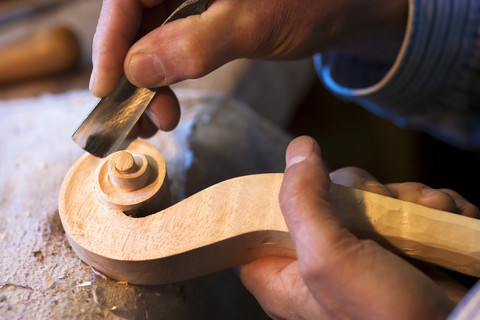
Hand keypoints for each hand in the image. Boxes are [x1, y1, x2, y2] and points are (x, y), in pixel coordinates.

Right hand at [90, 0, 407, 134]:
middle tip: (140, 118)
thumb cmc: (310, 4)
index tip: (106, 86)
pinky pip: (168, 47)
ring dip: (146, 83)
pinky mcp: (198, 19)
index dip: (110, 41)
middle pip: (133, 21)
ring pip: (147, 39)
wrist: (341, 10)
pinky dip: (163, 78)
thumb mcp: (254, 23)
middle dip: (130, 73)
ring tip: (158, 120)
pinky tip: (166, 102)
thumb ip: (197, 43)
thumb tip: (138, 68)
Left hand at [239, 136, 477, 318]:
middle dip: (367, 193)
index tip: (316, 186)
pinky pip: (404, 210)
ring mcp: (359, 256)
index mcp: (283, 274)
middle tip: (383, 205)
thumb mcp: (331, 258)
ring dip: (407, 198)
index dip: (288, 194)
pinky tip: (445, 215)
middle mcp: (317, 263)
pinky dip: (426, 207)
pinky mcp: (395, 252)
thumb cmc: (386, 318)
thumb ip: (304, 202)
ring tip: (429, 211)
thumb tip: (298, 149)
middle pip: (325, 196)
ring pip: (370, 199)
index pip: (264, 218)